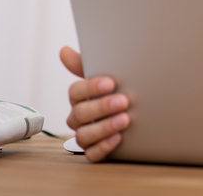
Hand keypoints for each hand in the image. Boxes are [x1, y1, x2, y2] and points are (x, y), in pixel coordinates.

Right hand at [60, 46, 130, 162]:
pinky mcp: (95, 150)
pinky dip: (104, 147)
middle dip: (102, 107)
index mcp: (80, 97)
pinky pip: (92, 154)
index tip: (111, 82)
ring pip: (84, 135)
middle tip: (123, 101)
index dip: (91, 87)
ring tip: (125, 119)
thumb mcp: (106, 76)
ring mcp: (86, 134)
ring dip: (105, 127)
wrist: (138, 115)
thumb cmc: (116, 92)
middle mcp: (79, 117)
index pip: (76, 92)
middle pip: (80, 114)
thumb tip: (64, 50)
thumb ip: (85, 65)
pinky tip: (118, 138)